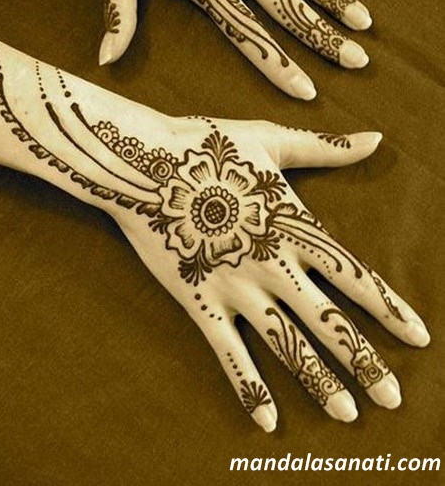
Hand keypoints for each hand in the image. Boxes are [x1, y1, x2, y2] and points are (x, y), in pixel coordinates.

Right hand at [103, 120, 428, 430]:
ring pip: (286, 345)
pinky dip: (249, 388)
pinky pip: (228, 353)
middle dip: (363, 361)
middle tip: (392, 399)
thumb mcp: (270, 140)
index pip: (354, 276)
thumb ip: (325, 148)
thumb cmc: (207, 146)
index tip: (419, 338)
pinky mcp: (199, 301)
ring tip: (347, 415)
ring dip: (319, 382)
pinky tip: (268, 421)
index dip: (390, 309)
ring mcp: (236, 287)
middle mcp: (273, 264)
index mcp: (293, 226)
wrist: (142, 161)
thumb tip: (376, 138)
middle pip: (328, 322)